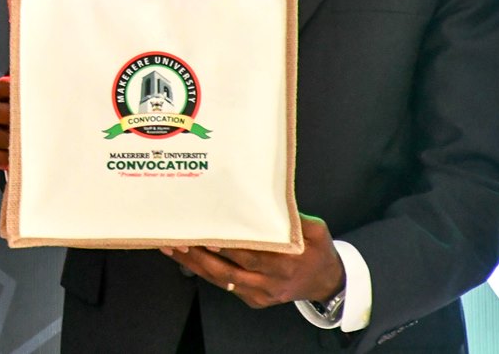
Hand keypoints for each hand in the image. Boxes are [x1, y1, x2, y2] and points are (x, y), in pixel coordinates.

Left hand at [159, 214, 343, 308]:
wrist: (326, 283)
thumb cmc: (317, 252)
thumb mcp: (316, 230)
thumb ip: (295, 218)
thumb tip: (271, 200)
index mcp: (285, 262)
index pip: (250, 254)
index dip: (227, 247)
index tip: (207, 236)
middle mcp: (270, 281)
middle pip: (228, 269)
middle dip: (201, 254)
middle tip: (179, 238)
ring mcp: (261, 293)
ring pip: (221, 280)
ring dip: (194, 265)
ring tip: (172, 247)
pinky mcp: (254, 299)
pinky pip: (225, 286)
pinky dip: (204, 272)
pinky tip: (186, 259)